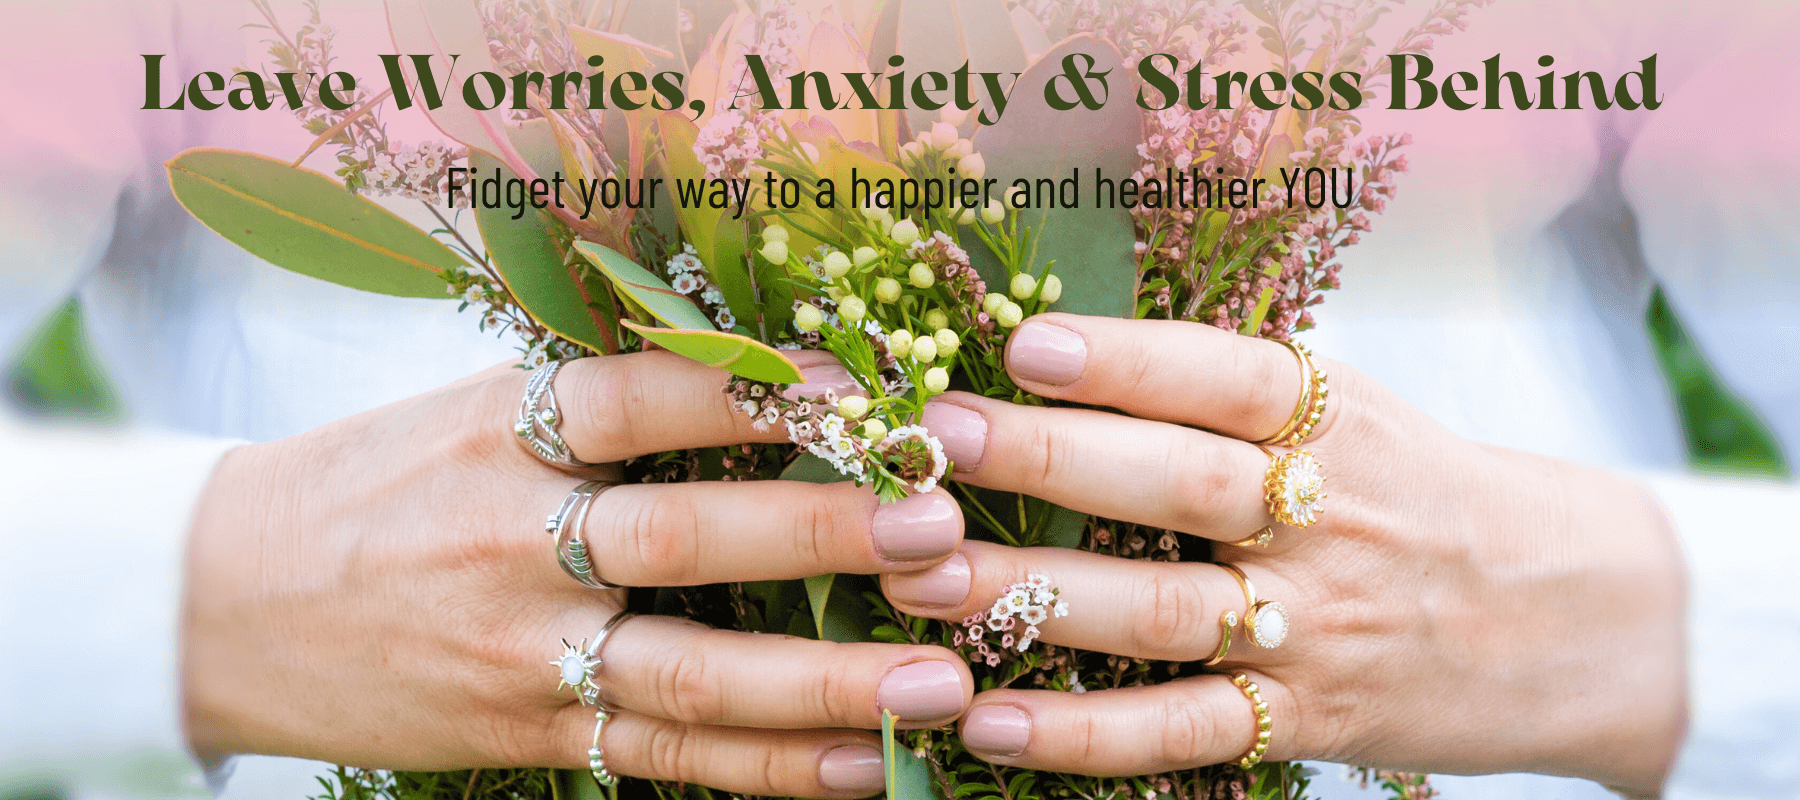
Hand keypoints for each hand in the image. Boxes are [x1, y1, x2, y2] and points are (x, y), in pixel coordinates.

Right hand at [181, 350, 973, 797]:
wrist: (214, 602)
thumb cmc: (367, 486)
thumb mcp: (458, 407)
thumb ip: (590, 392)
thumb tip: (755, 356)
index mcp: (497, 433)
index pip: (645, 399)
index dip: (760, 391)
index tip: (867, 387)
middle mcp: (509, 541)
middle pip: (686, 538)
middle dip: (825, 531)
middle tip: (939, 525)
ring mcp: (518, 652)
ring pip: (690, 673)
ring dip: (825, 680)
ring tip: (942, 677)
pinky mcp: (526, 735)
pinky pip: (661, 758)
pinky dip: (766, 766)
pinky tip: (862, 765)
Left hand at [884, 314, 1686, 793]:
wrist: (1579, 618)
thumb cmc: (1429, 495)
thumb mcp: (1361, 415)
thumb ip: (1238, 389)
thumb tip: (1071, 344)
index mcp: (1339, 421)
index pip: (1228, 377)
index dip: (1128, 359)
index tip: (1027, 343)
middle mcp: (1327, 518)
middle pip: (1179, 485)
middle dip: (1049, 459)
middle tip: (937, 441)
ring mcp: (1316, 626)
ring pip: (1160, 612)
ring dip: (1030, 596)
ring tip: (920, 577)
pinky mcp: (1307, 719)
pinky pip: (1182, 731)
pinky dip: (1083, 732)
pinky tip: (987, 719)